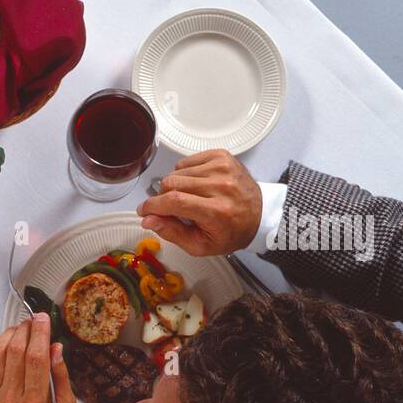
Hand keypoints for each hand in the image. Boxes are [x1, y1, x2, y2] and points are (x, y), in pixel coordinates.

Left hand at [0, 313, 75, 402]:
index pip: (36, 358)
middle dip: (25, 329)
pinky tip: (1, 341)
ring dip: (8, 334)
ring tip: (19, 330)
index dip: (40, 333)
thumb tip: (56, 348)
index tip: (43, 319)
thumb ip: (62, 379)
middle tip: (32, 321)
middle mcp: (10, 398)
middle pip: (15, 351)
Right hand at [136, 149, 261, 255]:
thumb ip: (172, 233)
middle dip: (162, 197)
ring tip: (187, 197)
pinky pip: (187, 161)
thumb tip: (148, 220)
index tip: (143, 211)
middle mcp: (221, 185)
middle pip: (171, 183)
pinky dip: (184, 173)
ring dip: (174, 186)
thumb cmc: (230, 232)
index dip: (152, 206)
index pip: (174, 201)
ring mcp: (222, 167)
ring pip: (177, 172)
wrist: (259, 215)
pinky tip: (194, 185)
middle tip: (169, 208)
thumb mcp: (200, 245)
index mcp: (217, 211)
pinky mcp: (222, 156)